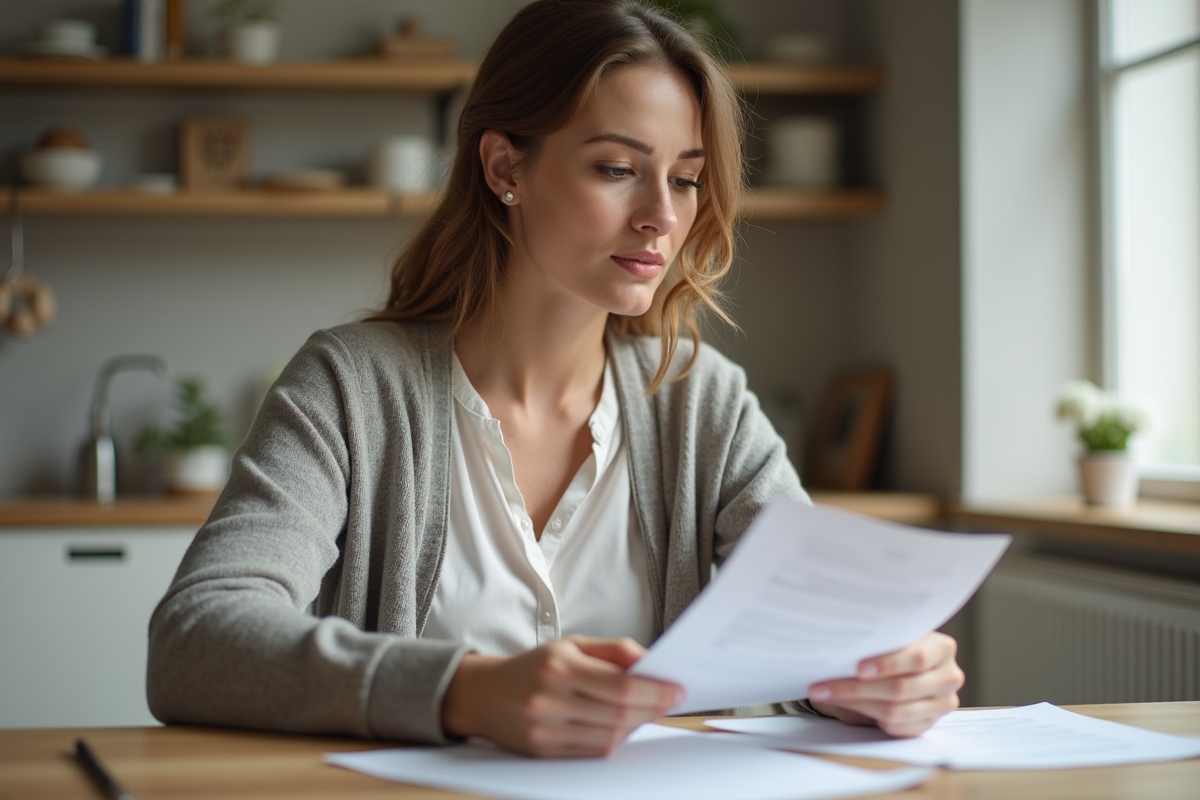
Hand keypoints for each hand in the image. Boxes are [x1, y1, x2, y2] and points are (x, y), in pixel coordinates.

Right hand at [441, 636, 683, 756]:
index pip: (622, 686)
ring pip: (609, 736)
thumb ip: (614, 650)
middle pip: (619, 714)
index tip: (677, 690)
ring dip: (635, 726)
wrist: (483, 694)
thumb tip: (651, 661)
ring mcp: (545, 729)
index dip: (656, 691)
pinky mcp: (543, 751)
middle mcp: (550, 699)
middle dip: (652, 709)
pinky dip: (613, 740)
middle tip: (669, 702)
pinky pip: (592, 752)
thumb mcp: (572, 645)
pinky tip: (620, 726)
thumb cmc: (534, 666)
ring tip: (644, 712)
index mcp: (559, 666)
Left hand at [807, 632, 963, 736]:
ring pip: (894, 710)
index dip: (888, 664)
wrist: (905, 665)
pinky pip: (896, 727)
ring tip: (825, 695)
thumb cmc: (892, 646)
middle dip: (858, 688)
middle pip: (901, 688)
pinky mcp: (928, 723)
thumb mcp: (891, 638)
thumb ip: (877, 643)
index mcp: (942, 648)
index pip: (917, 658)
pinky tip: (843, 706)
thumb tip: (840, 649)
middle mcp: (948, 676)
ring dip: (855, 704)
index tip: (858, 668)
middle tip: (824, 686)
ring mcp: (941, 703)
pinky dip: (866, 716)